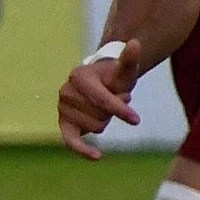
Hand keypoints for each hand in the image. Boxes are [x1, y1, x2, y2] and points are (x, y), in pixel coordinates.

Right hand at [57, 40, 143, 159]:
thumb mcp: (123, 70)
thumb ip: (129, 59)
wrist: (100, 85)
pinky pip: (71, 141)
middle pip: (99, 116)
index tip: (136, 119)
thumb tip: (137, 43)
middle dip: (112, 112)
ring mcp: (62, 108)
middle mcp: (66, 91)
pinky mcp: (63, 124)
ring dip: (104, 121)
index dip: (120, 110)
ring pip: (94, 128)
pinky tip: (97, 156)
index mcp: (79, 76)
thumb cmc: (113, 78)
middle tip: (114, 101)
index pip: (102, 100)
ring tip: (103, 109)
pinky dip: (83, 150)